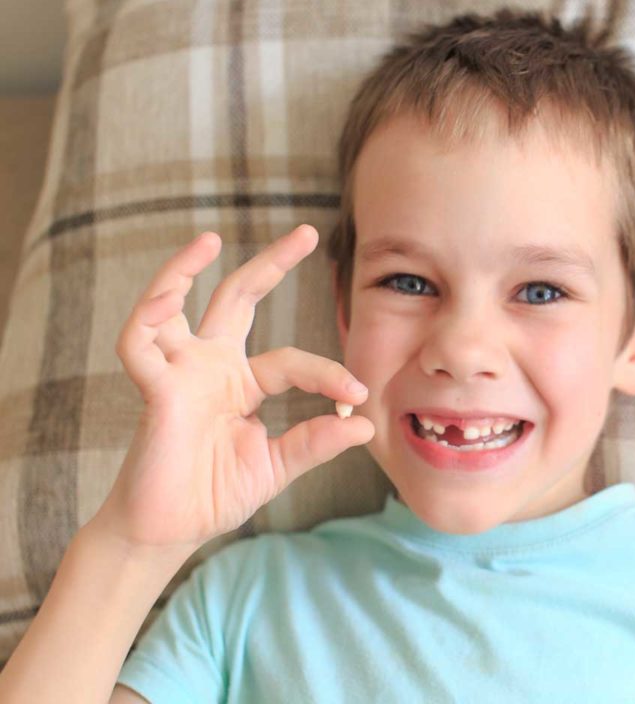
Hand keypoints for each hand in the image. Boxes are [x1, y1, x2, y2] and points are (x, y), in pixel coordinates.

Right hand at [93, 224, 372, 554]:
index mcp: (242, 384)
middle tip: (308, 231)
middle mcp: (210, 367)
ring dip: (182, 269)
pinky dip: (149, 313)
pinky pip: (140, 343)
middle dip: (270, 264)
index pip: (291, 361)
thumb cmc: (214, 495)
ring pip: (173, 305)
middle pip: (237, 299)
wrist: (168, 532)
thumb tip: (366, 424)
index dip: (326, 374)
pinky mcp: (153, 390)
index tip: (357, 394)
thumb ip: (315, 443)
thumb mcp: (276, 466)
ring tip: (210, 239)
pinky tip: (170, 292)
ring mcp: (179, 374)